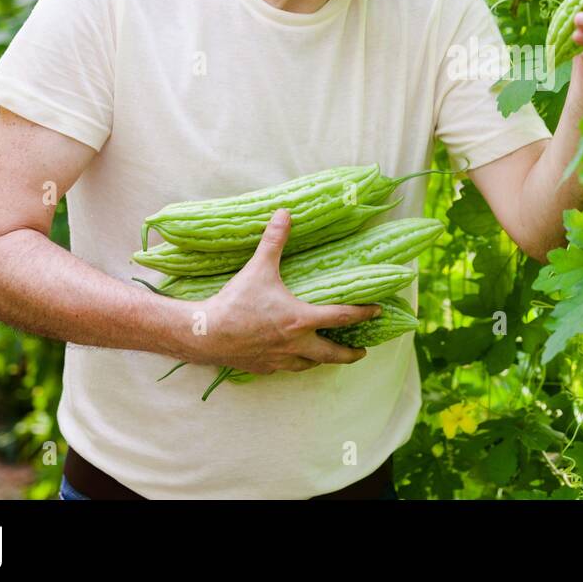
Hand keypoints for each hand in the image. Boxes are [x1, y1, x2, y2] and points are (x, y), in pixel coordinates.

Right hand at [186, 209, 381, 375]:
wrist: (204, 334)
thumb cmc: (235, 302)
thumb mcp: (258, 267)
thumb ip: (274, 240)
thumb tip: (284, 212)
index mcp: (301, 320)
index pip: (342, 317)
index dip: (363, 313)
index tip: (378, 311)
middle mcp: (295, 344)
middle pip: (333, 354)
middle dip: (350, 354)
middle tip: (362, 351)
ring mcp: (279, 359)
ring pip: (309, 365)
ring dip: (321, 359)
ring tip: (327, 355)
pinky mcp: (263, 368)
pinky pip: (285, 368)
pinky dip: (293, 363)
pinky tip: (290, 358)